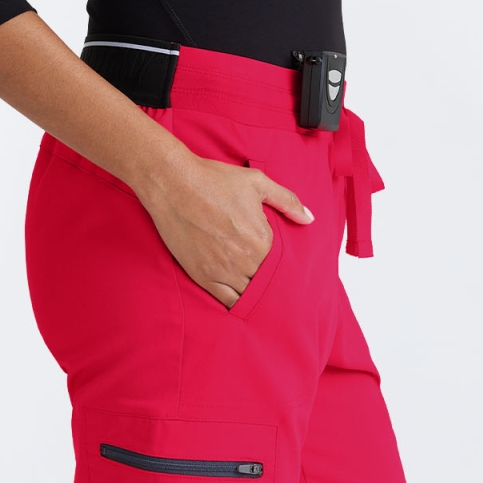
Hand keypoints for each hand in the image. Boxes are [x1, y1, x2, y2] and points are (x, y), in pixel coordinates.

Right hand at [136, 150, 313, 306]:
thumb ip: (286, 200)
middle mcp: (247, 259)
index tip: (275, 261)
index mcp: (262, 238)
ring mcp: (225, 271)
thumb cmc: (214, 179)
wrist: (173, 184)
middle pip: (266, 281)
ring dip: (254, 293)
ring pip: (249, 294)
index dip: (279, 263)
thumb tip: (309, 218)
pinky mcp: (205, 277)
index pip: (280, 262)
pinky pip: (228, 301)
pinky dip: (237, 303)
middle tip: (269, 282)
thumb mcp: (257, 182)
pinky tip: (240, 300)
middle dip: (268, 280)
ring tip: (257, 291)